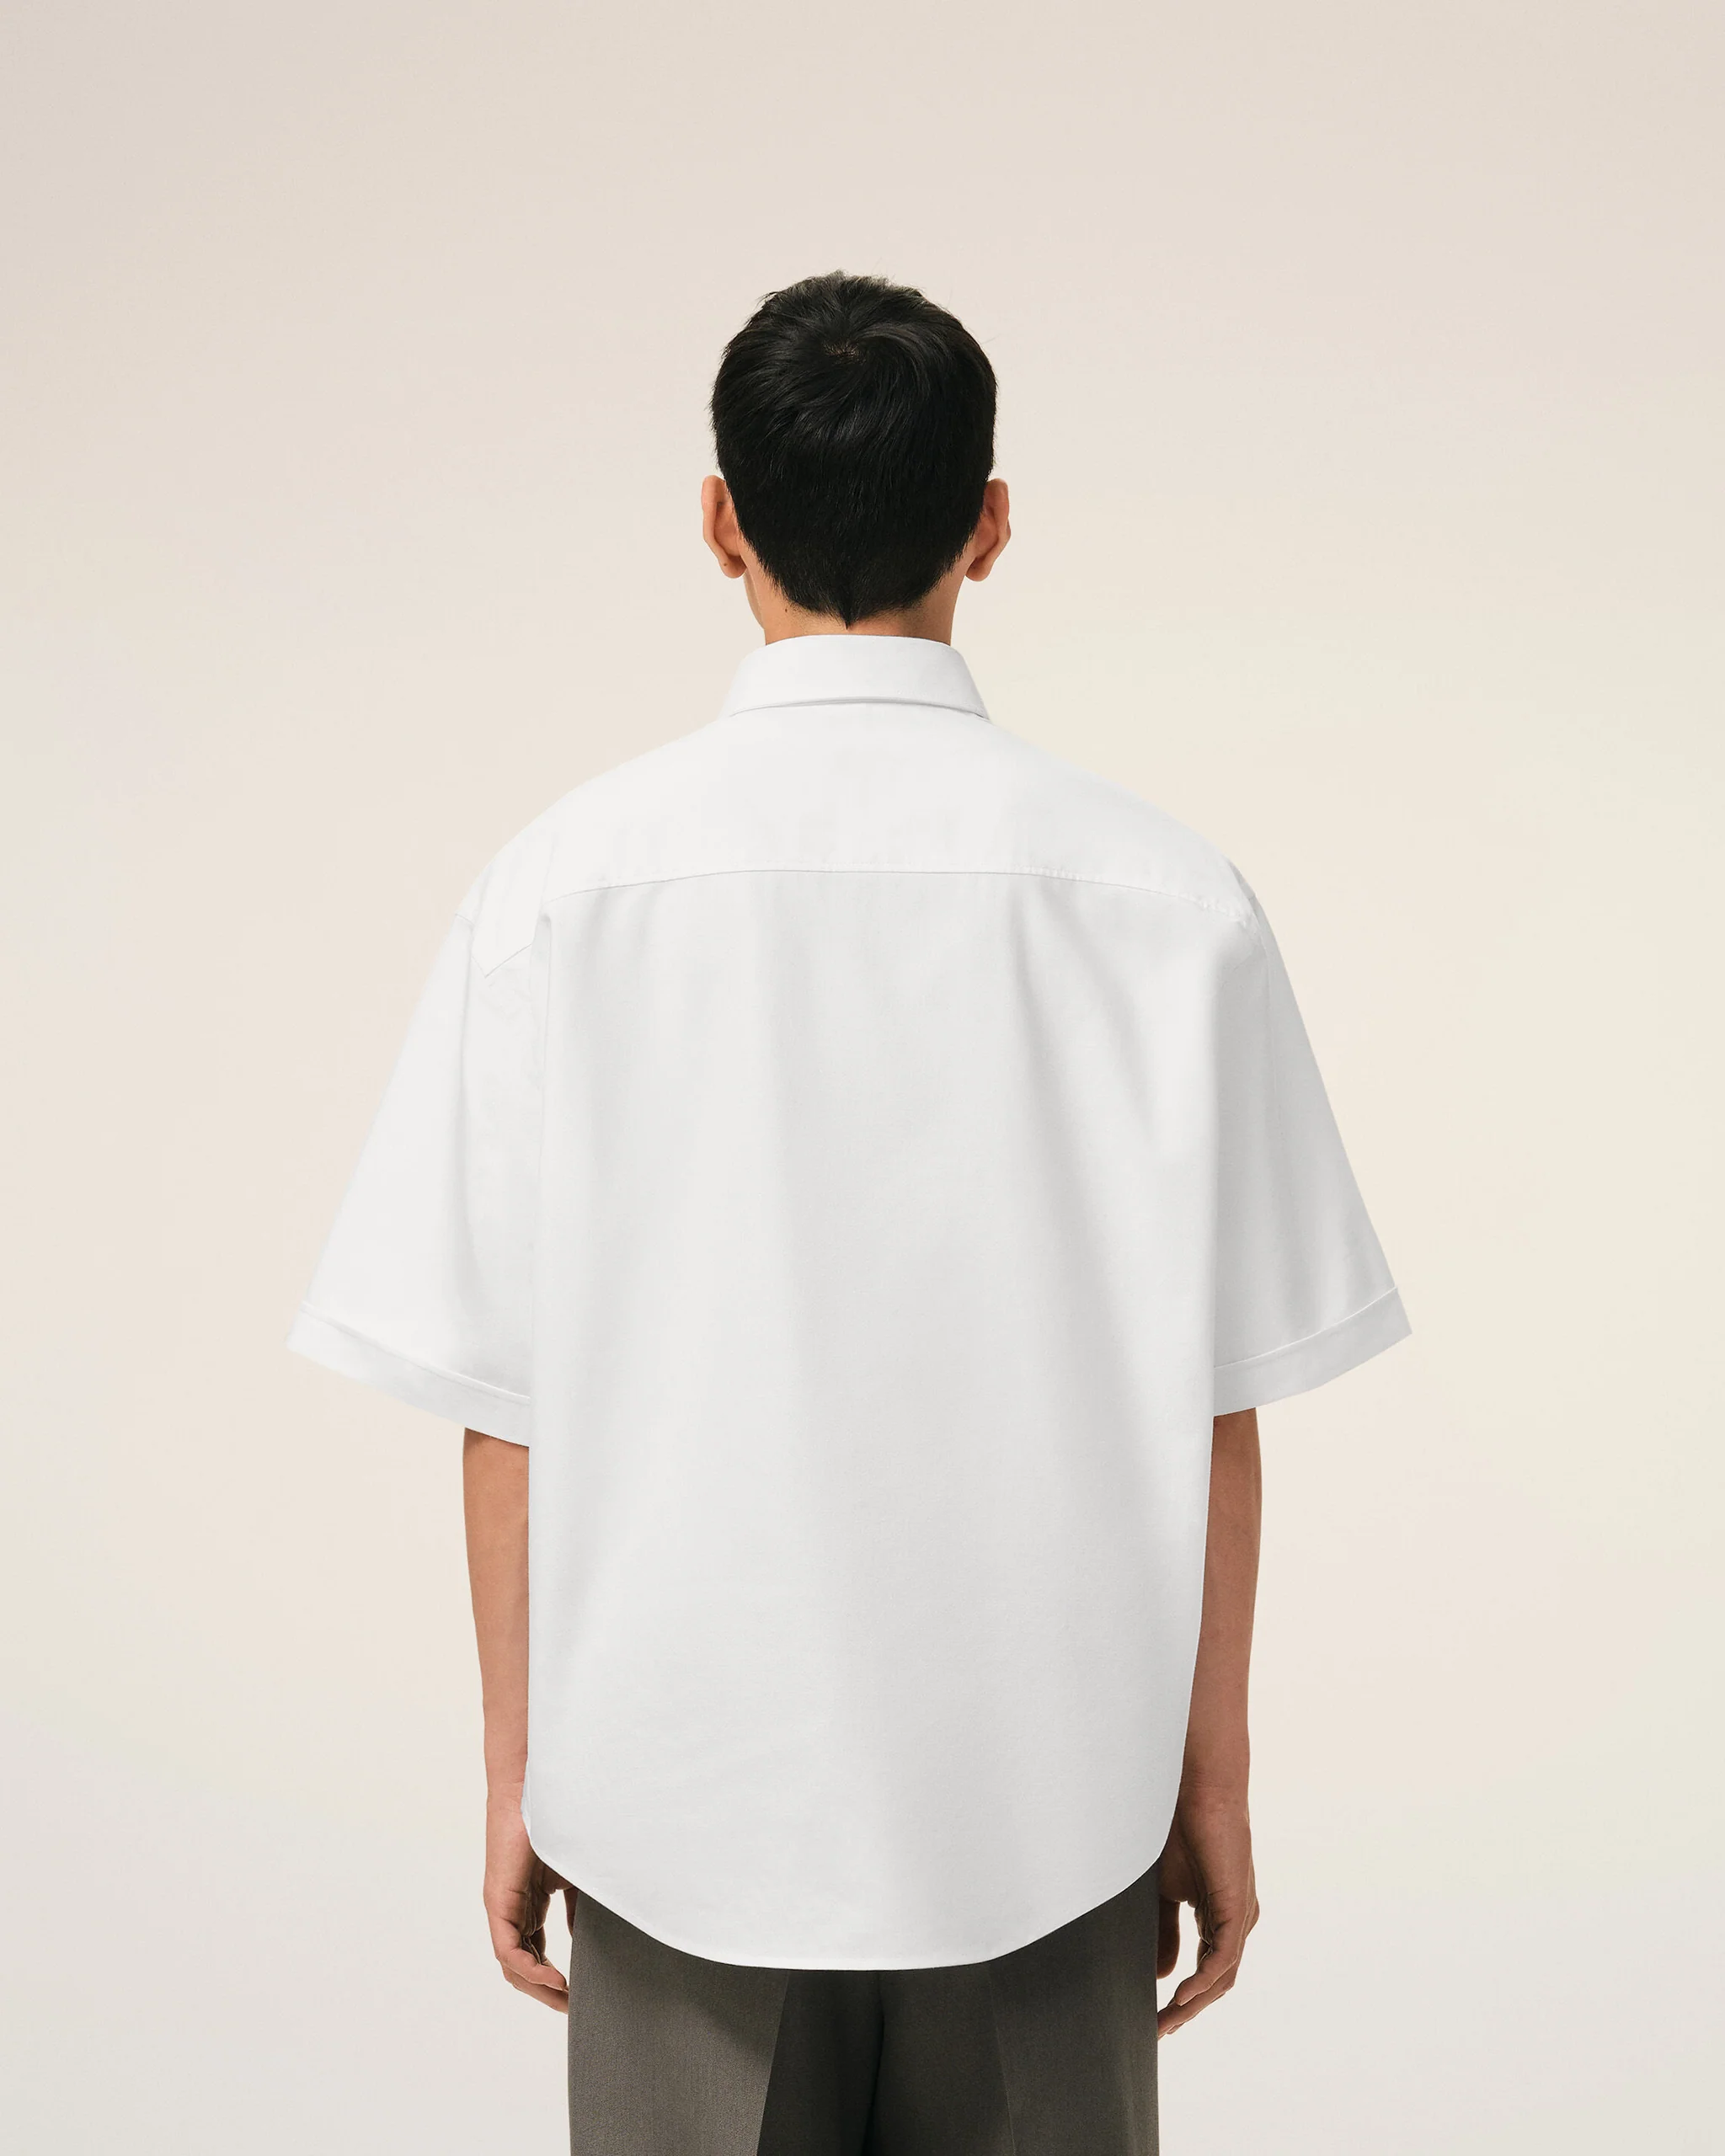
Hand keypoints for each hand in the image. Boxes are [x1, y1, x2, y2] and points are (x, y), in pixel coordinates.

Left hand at [484, 1794, 575, 2011]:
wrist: (537, 1791)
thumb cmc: (556, 1824)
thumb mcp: (573, 1874)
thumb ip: (577, 1906)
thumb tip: (584, 1940)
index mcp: (528, 1904)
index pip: (535, 1953)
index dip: (553, 1977)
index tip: (579, 1994)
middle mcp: (512, 1911)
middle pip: (522, 1966)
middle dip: (545, 1991)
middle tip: (571, 2009)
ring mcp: (503, 1908)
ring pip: (513, 1964)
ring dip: (537, 1987)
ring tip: (565, 2000)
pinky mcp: (498, 1902)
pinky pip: (508, 1949)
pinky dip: (530, 1969)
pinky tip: (555, 1978)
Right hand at [1156, 1785, 1258, 2036]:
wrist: (1195, 1788)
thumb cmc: (1178, 1829)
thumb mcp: (1163, 1890)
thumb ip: (1165, 1930)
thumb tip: (1165, 1975)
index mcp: (1220, 1916)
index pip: (1206, 1970)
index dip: (1183, 1998)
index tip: (1155, 2018)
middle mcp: (1236, 1922)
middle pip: (1216, 1982)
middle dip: (1187, 2010)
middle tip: (1158, 2031)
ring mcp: (1240, 1916)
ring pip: (1222, 1976)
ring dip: (1193, 2003)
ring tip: (1165, 2021)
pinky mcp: (1237, 1907)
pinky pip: (1224, 1957)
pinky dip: (1203, 1980)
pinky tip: (1180, 1995)